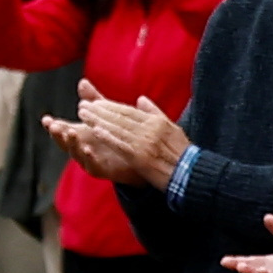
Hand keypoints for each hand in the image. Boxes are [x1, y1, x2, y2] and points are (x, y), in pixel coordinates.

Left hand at [63, 90, 189, 191]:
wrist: (190, 174)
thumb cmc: (182, 154)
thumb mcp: (172, 128)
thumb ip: (154, 112)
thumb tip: (140, 98)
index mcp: (156, 121)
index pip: (128, 111)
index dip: (110, 106)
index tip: (95, 102)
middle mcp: (149, 129)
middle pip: (120, 117)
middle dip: (99, 110)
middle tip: (82, 105)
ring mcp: (144, 142)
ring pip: (116, 128)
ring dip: (98, 120)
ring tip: (83, 114)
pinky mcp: (139, 156)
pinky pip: (120, 144)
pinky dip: (107, 136)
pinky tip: (95, 131)